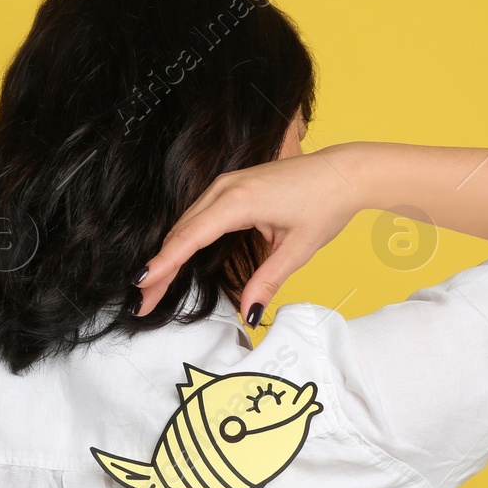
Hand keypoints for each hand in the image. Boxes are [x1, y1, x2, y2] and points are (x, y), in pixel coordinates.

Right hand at [135, 145, 365, 324]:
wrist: (344, 173)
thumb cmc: (325, 204)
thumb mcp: (298, 250)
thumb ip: (268, 281)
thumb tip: (249, 313)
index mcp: (240, 201)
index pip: (191, 237)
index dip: (165, 264)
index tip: (143, 284)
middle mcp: (226, 188)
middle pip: (181, 232)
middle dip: (160, 267)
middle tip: (143, 301)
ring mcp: (227, 184)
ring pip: (186, 223)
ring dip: (169, 254)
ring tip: (153, 286)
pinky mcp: (231, 187)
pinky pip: (199, 215)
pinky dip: (184, 239)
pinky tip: (175, 260)